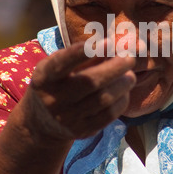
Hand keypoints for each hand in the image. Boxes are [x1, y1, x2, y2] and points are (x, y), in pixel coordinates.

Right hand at [20, 42, 135, 143]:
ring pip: (103, 100)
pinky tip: (124, 92)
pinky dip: (121, 101)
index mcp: (45, 78)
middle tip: (130, 58)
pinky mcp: (81, 131)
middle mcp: (53, 99)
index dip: (83, 52)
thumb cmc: (57, 83)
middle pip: (90, 82)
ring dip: (122, 85)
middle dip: (115, 68)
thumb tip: (115, 44)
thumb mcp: (60, 66)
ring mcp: (67, 119)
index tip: (107, 42)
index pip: (62, 63)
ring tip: (130, 75)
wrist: (41, 122)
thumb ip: (84, 55)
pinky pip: (108, 115)